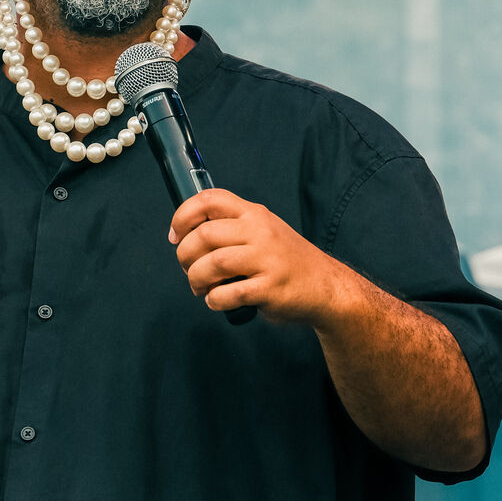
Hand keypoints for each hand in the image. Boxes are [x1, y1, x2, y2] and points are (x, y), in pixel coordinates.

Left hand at [168, 188, 348, 324]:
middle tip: (187, 269)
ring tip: (200, 288)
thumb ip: (233, 228)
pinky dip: (214, 300)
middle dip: (185, 256)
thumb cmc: (288, 262)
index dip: (183, 216)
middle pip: (204, 234)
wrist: (327, 287)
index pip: (210, 200)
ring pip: (212, 264)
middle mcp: (260, 232)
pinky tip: (218, 301)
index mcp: (254, 214)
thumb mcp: (264, 230)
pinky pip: (228, 293)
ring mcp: (266, 259)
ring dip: (196, 279)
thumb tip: (188, 237)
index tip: (175, 236)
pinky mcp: (269, 288)